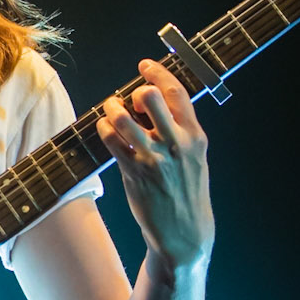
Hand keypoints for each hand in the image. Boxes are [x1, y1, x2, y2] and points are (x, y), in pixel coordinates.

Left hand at [97, 60, 214, 270]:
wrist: (185, 233)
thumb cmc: (187, 192)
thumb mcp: (196, 158)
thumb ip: (181, 131)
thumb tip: (156, 104)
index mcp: (196, 136)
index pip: (177, 92)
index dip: (158, 73)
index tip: (145, 65)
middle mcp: (176, 144)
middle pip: (151, 98)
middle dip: (136, 91)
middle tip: (129, 98)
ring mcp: (154, 159)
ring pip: (124, 118)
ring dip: (113, 108)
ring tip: (111, 109)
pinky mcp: (134, 173)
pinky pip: (112, 141)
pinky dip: (104, 129)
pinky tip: (105, 129)